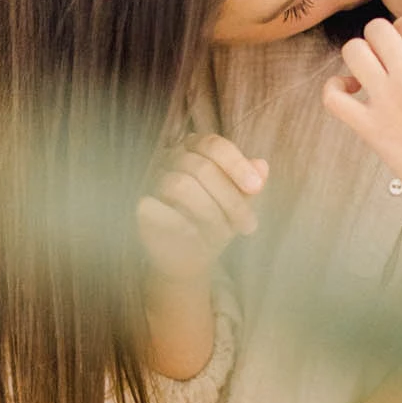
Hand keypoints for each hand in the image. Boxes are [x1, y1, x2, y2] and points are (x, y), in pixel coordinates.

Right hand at [136, 133, 265, 286]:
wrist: (187, 257)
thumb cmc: (214, 221)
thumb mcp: (238, 202)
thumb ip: (249, 183)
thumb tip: (262, 166)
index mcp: (194, 149)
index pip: (214, 145)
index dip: (236, 165)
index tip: (256, 189)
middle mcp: (169, 159)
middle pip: (201, 168)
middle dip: (230, 199)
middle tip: (248, 225)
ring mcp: (150, 181)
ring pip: (180, 185)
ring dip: (210, 213)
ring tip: (226, 235)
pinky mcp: (139, 207)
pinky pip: (158, 208)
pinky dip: (183, 225)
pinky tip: (199, 239)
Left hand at [321, 14, 401, 208]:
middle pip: (376, 30)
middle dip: (380, 39)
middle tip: (387, 59)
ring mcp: (386, 100)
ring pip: (353, 51)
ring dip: (359, 57)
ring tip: (368, 73)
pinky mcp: (368, 126)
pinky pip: (333, 97)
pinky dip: (334, 88)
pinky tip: (349, 91)